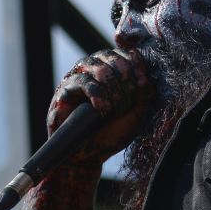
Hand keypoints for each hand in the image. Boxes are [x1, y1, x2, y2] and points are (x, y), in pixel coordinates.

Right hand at [46, 49, 152, 167]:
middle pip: (116, 59)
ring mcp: (79, 76)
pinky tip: (102, 109)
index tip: (143, 84)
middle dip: (127, 84)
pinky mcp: (65, 89)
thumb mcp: (135, 114)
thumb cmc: (111, 132)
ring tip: (114, 110)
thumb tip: (145, 79)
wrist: (88, 154)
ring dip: (114, 91)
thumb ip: (143, 95)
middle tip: (126, 105)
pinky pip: (84, 83)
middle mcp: (95, 67)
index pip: (128, 54)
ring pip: (102, 69)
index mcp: (114, 68)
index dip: (138, 67)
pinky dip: (98, 96)